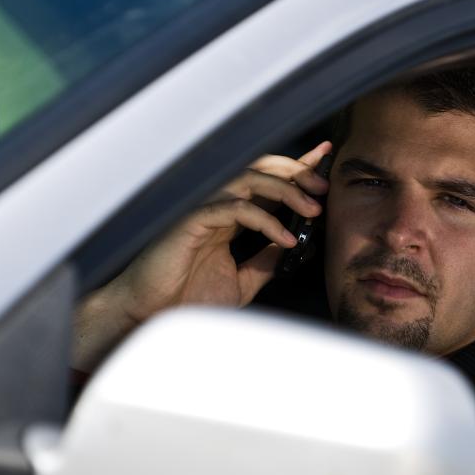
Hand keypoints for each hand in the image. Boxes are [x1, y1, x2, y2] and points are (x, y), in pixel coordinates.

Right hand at [71, 141, 331, 369]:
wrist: (151, 314)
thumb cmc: (186, 298)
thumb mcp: (241, 282)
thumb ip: (264, 263)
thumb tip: (294, 246)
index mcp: (228, 215)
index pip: (266, 181)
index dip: (296, 167)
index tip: (324, 159)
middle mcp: (217, 205)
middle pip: (260, 169)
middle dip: (296, 172)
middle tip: (324, 188)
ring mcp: (203, 209)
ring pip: (249, 179)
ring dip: (286, 189)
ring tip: (312, 209)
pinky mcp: (192, 220)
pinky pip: (236, 208)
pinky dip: (266, 219)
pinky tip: (286, 238)